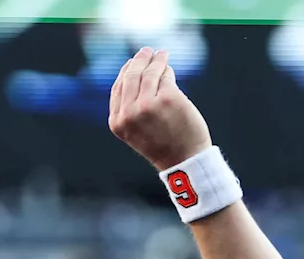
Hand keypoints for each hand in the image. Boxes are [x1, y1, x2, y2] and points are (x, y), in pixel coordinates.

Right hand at [108, 47, 212, 171]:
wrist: (186, 161)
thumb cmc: (164, 146)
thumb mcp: (137, 131)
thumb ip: (130, 108)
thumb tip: (132, 74)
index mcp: (118, 122)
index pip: (118, 88)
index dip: (125, 72)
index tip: (131, 63)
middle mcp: (130, 113)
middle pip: (131, 76)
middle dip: (138, 61)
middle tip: (146, 51)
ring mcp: (148, 105)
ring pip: (149, 74)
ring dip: (155, 61)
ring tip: (161, 54)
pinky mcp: (169, 98)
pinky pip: (166, 77)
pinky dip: (167, 70)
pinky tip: (169, 67)